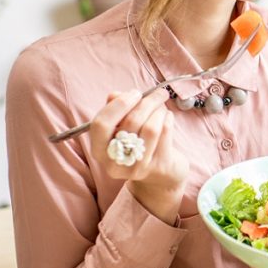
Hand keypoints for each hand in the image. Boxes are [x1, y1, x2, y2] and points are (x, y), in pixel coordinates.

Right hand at [88, 88, 188, 222]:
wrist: (160, 174)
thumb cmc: (137, 143)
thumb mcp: (121, 127)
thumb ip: (115, 109)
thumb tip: (115, 95)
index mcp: (99, 150)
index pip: (101, 124)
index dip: (118, 105)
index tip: (135, 93)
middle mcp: (114, 162)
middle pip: (130, 123)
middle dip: (147, 102)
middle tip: (158, 93)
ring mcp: (137, 167)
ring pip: (150, 127)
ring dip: (159, 110)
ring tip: (162, 105)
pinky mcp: (158, 166)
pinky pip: (165, 133)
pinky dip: (168, 119)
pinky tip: (167, 116)